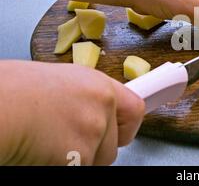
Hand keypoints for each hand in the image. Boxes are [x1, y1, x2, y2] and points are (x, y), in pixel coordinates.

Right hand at [0, 60, 144, 165]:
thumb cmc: (10, 89)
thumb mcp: (55, 81)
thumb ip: (79, 98)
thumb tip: (83, 110)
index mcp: (96, 86)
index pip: (135, 110)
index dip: (126, 126)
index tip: (121, 133)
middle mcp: (101, 108)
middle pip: (113, 145)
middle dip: (94, 150)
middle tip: (66, 142)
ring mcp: (92, 134)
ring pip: (96, 162)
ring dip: (77, 160)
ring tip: (45, 144)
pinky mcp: (79, 159)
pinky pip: (78, 169)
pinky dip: (60, 166)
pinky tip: (39, 153)